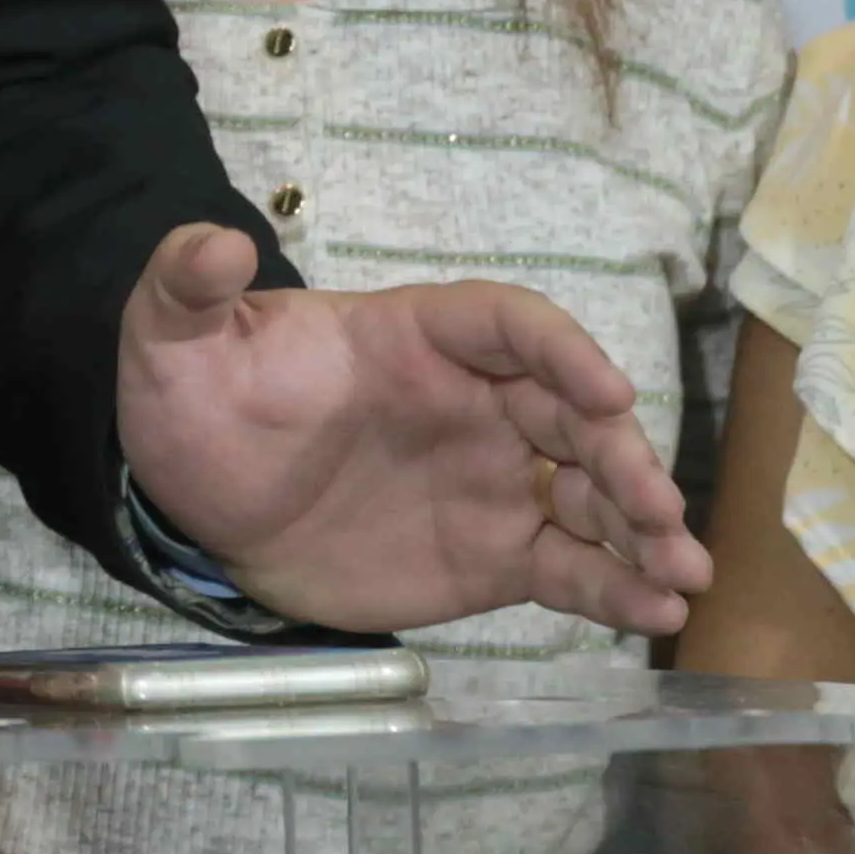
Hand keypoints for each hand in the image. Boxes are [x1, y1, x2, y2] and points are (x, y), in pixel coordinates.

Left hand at [112, 224, 711, 637]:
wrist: (196, 508)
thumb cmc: (198, 404)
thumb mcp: (169, 337)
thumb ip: (187, 286)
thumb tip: (212, 241)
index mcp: (413, 336)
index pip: (507, 324)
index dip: (560, 350)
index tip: (605, 392)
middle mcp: (473, 403)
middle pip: (571, 413)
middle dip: (624, 454)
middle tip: (658, 505)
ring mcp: (491, 480)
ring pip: (588, 493)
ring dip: (644, 525)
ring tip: (685, 570)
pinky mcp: (493, 556)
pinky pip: (568, 566)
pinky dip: (616, 588)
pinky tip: (657, 612)